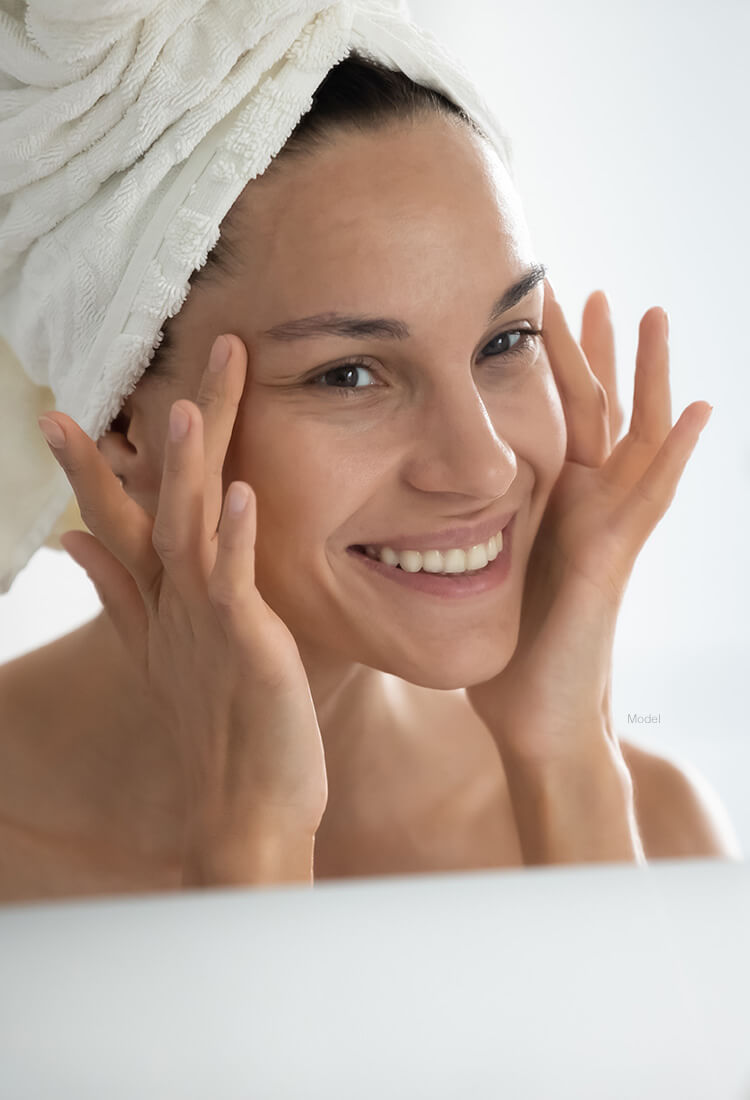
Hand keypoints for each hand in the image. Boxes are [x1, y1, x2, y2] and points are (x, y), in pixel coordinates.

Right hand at [38, 335, 327, 851]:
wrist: (241, 810)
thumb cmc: (214, 727)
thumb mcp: (155, 651)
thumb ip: (117, 592)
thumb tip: (71, 540)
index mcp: (161, 600)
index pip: (120, 521)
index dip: (90, 469)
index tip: (60, 415)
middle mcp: (176, 604)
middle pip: (160, 507)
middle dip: (159, 439)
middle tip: (152, 370)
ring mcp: (208, 623)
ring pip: (190, 533)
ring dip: (187, 471)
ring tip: (188, 408)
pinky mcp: (247, 646)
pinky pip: (237, 584)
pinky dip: (234, 539)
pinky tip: (238, 494)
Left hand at [466, 280, 711, 767]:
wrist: (534, 714)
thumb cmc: (505, 650)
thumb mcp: (473, 574)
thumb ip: (453, 536)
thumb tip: (399, 507)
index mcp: (545, 503)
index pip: (545, 418)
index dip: (540, 367)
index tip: (523, 312)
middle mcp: (581, 506)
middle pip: (590, 411)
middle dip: (587, 351)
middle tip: (581, 288)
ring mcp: (605, 527)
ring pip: (632, 436)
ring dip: (641, 376)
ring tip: (648, 314)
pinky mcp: (614, 556)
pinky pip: (652, 494)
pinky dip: (677, 452)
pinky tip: (699, 408)